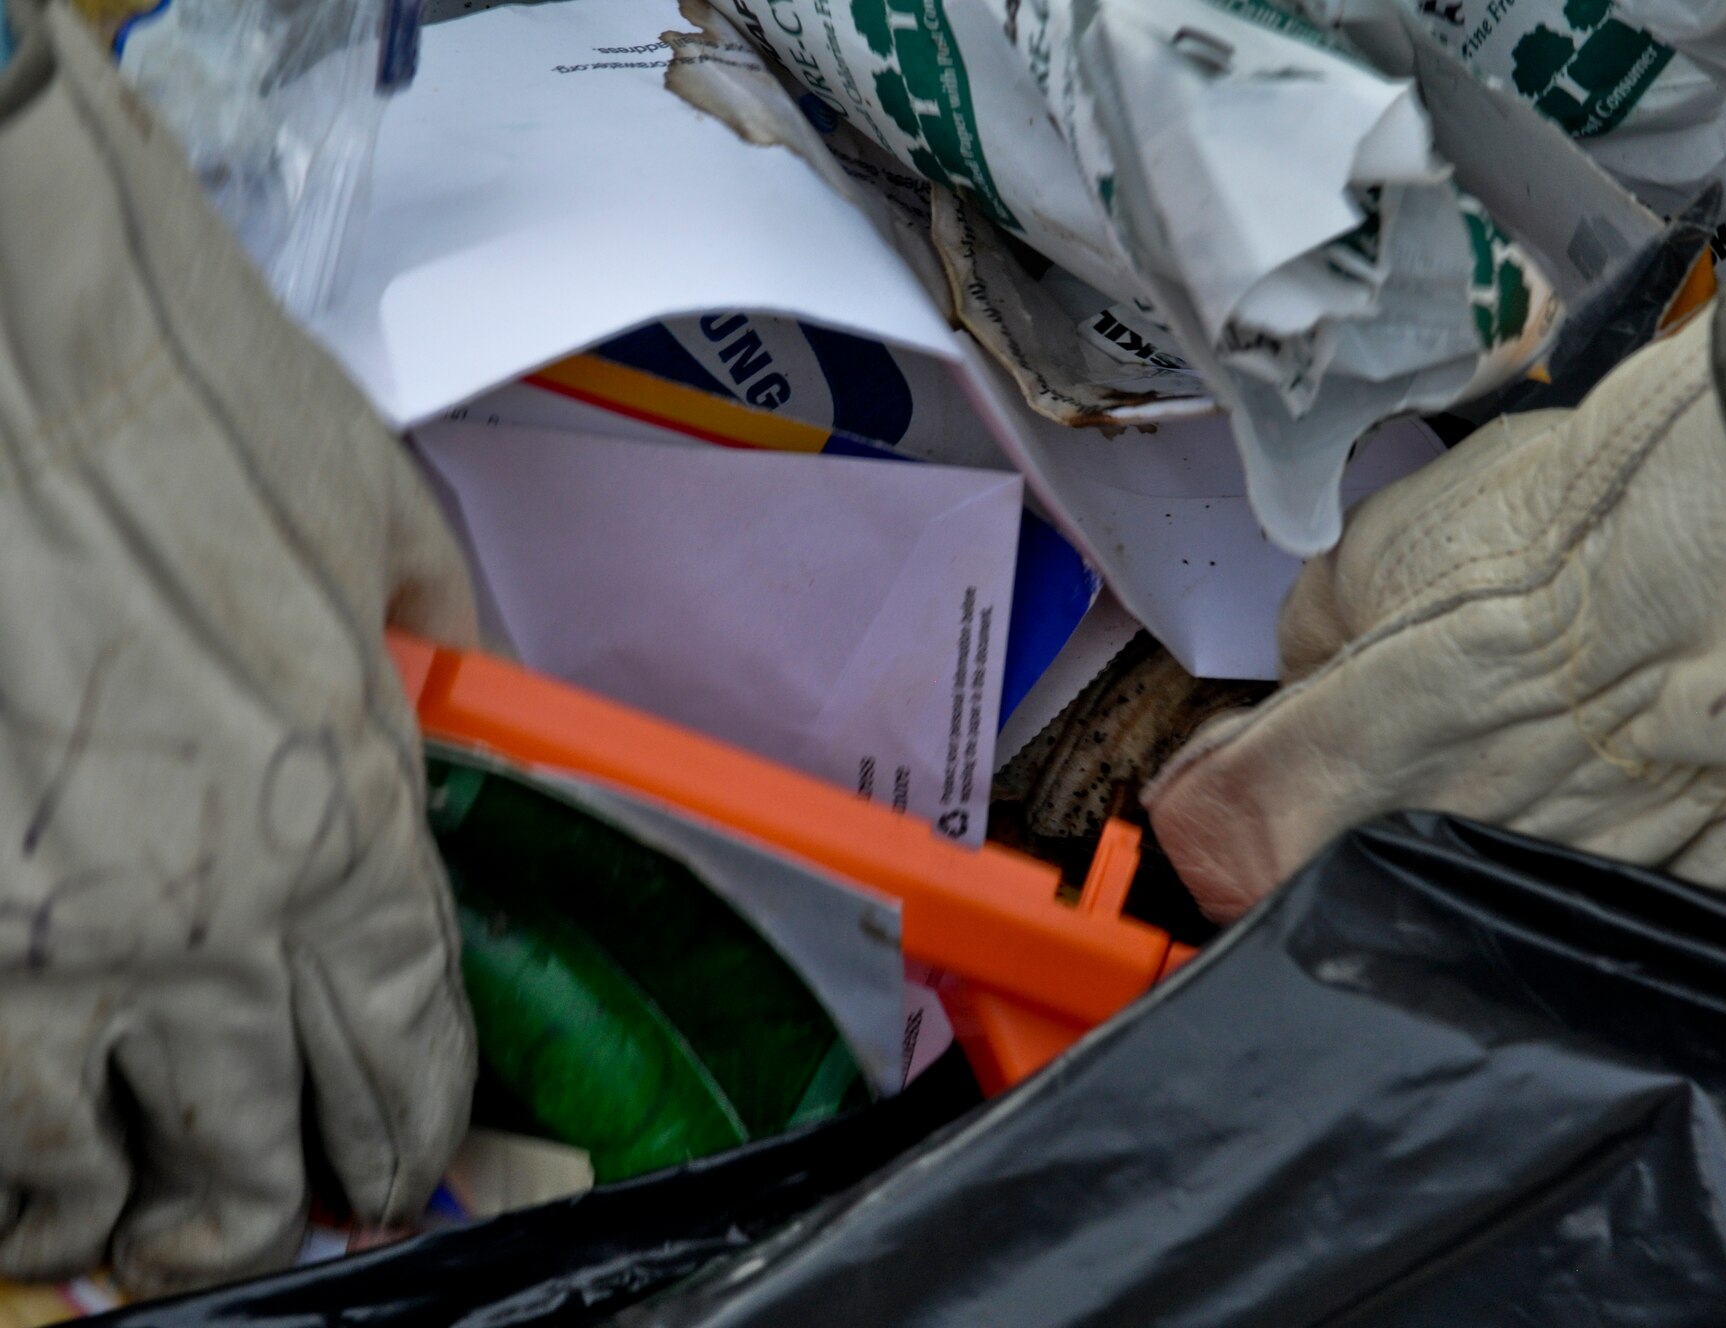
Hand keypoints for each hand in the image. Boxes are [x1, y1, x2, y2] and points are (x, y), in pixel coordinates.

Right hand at [0, 0, 476, 1294]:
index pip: (409, 1054)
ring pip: (82, 1181)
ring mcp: (42, 939)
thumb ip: (438, 655)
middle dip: (265, 1208)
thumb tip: (467, 701)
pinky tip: (4, 1159)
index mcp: (354, 825)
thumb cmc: (185, 394)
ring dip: (112, 1215)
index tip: (395, 1158)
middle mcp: (211, 917)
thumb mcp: (383, 524)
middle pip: (257, 1156)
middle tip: (256, 1215)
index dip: (408, 1132)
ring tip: (117, 1216)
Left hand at [1147, 251, 1725, 938]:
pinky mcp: (1679, 913)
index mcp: (1344, 781)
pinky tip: (1634, 766)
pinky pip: (1602, 895)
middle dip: (1336, 812)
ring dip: (1477, 823)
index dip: (1206, 792)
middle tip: (1393, 730)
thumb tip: (1310, 654)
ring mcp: (1560, 903)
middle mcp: (1439, 867)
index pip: (1214, 835)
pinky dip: (1598, 839)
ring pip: (1475, 889)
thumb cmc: (1587, 529)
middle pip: (1338, 872)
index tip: (1218, 763)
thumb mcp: (1391, 540)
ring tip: (1541, 729)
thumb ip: (1320, 620)